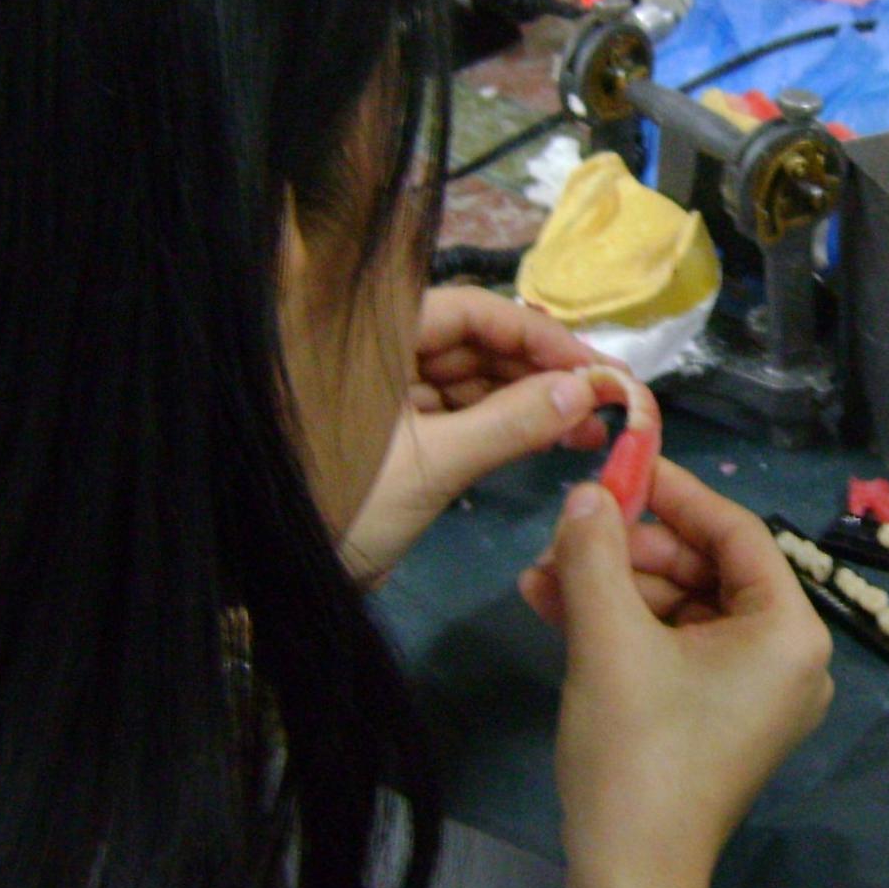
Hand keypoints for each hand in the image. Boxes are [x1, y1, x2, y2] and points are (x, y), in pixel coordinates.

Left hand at [341, 286, 612, 580]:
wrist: (283, 576)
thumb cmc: (344, 505)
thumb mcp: (435, 464)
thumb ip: (511, 422)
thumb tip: (584, 390)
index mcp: (376, 337)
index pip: (471, 310)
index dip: (537, 335)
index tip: (594, 366)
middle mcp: (382, 353)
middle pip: (476, 343)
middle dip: (541, 370)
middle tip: (605, 400)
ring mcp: (388, 394)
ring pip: (473, 381)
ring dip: (531, 401)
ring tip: (590, 429)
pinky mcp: (397, 433)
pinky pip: (460, 414)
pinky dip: (504, 426)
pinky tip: (551, 440)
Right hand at [519, 459, 833, 887]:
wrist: (630, 878)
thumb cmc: (636, 752)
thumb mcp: (608, 639)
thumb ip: (598, 553)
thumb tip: (587, 493)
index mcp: (791, 631)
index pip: (736, 532)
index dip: (673, 494)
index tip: (619, 466)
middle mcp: (790, 657)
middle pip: (706, 569)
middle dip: (629, 549)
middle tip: (565, 536)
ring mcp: (756, 692)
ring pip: (682, 607)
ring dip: (613, 587)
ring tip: (539, 578)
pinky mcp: (721, 718)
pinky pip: (675, 647)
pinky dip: (622, 627)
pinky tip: (556, 607)